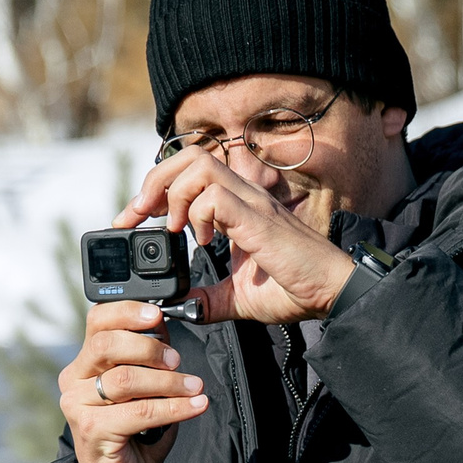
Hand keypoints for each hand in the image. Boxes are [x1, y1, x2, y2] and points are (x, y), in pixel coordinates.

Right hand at [58, 300, 207, 462]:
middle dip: (150, 347)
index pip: (97, 322)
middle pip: (106, 344)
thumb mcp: (145, 390)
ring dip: (168, 382)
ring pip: (125, 378)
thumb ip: (151, 360)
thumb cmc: (134, 438)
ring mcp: (78, 407)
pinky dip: (173, 407)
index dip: (127, 312)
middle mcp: (74, 382)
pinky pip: (139, 411)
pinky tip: (195, 406)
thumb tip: (166, 327)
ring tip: (194, 388)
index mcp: (84, 365)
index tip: (157, 315)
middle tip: (178, 362)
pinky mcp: (92, 431)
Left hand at [116, 151, 357, 325]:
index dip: (154, 189)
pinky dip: (198, 215)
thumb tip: (182, 306)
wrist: (331, 293)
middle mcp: (242, 196)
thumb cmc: (294, 290)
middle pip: (188, 155)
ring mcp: (251, 204)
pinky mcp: (257, 219)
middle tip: (138, 216)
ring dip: (174, 194)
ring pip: (199, 165)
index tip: (132, 219)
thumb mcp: (238, 297)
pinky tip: (203, 241)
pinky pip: (215, 197)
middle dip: (154, 181)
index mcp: (236, 208)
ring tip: (173, 228)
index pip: (188, 173)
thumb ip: (208, 299)